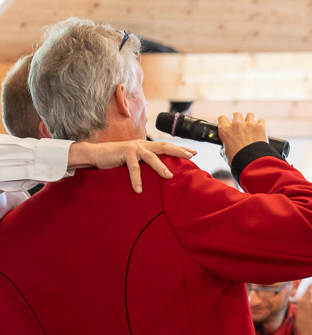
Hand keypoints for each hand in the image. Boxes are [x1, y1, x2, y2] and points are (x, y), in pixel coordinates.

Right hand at [67, 140, 195, 193]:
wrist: (96, 154)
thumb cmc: (117, 160)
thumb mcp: (135, 161)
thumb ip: (147, 164)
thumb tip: (161, 175)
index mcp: (147, 146)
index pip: (167, 146)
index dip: (180, 148)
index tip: (194, 152)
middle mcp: (142, 144)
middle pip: (164, 146)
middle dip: (178, 151)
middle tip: (190, 156)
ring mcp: (134, 147)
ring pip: (151, 156)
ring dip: (160, 167)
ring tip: (169, 176)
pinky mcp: (124, 153)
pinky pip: (133, 168)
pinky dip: (137, 179)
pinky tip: (139, 189)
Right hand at [217, 112, 266, 163]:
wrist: (252, 163)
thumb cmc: (237, 160)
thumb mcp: (225, 154)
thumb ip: (224, 147)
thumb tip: (224, 147)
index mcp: (225, 130)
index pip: (221, 118)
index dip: (224, 121)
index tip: (226, 123)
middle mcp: (237, 125)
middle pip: (236, 114)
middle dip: (238, 119)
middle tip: (239, 127)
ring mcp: (249, 125)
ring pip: (249, 115)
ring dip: (249, 120)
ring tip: (250, 127)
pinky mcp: (260, 127)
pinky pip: (261, 121)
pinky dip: (260, 124)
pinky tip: (259, 130)